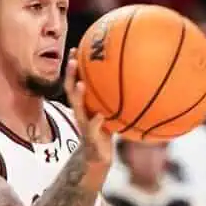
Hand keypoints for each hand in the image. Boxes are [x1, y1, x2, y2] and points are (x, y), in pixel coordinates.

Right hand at [62, 49, 112, 176]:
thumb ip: (116, 99)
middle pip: (71, 91)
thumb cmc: (106, 131)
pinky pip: (92, 129)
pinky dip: (96, 122)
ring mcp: (83, 125)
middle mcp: (80, 112)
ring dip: (78, 96)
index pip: (75, 81)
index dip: (73, 67)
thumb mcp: (111, 112)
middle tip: (73, 60)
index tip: (76, 49)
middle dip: (70, 75)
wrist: (99, 157)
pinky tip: (101, 116)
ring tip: (81, 84)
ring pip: (77, 109)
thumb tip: (135, 79)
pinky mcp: (90, 138)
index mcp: (84, 105)